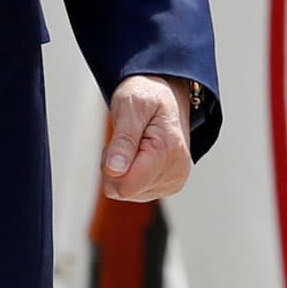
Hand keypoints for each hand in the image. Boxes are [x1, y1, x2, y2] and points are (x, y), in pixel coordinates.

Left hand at [102, 74, 194, 201]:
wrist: (166, 94)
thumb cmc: (147, 94)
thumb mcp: (130, 105)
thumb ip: (123, 140)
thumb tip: (114, 170)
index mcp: (168, 151)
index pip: (124, 185)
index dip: (109, 165)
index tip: (117, 142)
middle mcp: (176, 172)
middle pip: (124, 191)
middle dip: (114, 168)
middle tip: (123, 140)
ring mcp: (174, 181)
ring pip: (128, 193)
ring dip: (123, 170)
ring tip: (134, 144)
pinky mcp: (169, 185)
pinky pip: (136, 192)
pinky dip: (131, 173)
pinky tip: (140, 154)